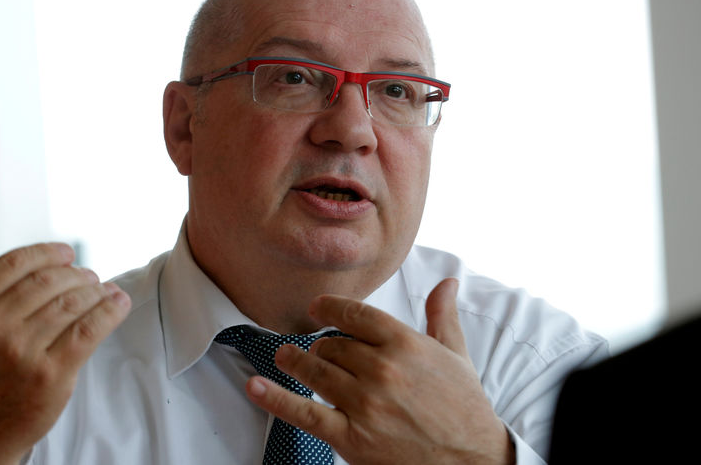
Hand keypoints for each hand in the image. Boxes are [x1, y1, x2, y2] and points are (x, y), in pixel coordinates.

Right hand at [0, 234, 130, 464]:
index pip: (17, 262)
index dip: (48, 253)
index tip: (67, 254)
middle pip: (49, 280)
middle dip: (77, 274)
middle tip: (89, 276)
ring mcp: (22, 351)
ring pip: (73, 303)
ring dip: (97, 291)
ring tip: (104, 290)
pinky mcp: (51, 374)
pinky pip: (90, 330)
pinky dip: (110, 311)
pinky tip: (118, 303)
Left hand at [245, 278, 514, 464]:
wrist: (472, 461)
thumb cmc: (464, 409)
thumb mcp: (457, 355)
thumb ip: (443, 316)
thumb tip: (447, 282)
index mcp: (406, 344)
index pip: (354, 314)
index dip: (330, 308)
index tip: (318, 308)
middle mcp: (382, 369)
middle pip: (332, 344)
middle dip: (322, 346)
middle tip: (318, 350)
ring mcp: (365, 403)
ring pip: (316, 370)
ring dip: (296, 361)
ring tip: (285, 357)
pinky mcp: (352, 437)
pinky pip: (305, 412)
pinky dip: (276, 398)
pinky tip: (257, 386)